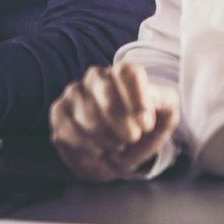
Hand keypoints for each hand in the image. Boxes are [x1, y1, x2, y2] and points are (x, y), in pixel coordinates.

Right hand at [49, 62, 178, 181]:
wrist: (118, 151)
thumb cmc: (142, 130)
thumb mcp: (165, 117)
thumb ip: (164, 103)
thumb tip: (150, 101)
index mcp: (124, 74)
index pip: (128, 72)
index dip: (136, 98)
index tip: (145, 125)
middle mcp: (96, 77)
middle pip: (104, 89)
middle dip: (119, 119)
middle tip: (131, 138)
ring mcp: (74, 93)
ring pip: (85, 113)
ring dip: (104, 137)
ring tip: (115, 147)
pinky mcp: (58, 112)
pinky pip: (68, 129)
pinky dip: (85, 146)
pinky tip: (96, 151)